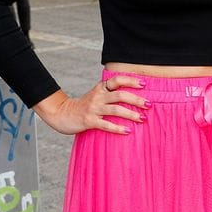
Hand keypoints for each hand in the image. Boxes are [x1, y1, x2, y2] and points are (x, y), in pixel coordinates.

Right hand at [32, 76, 147, 135]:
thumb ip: (110, 93)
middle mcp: (98, 96)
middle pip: (120, 95)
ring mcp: (93, 109)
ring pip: (116, 109)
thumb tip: (133, 95)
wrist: (62, 114)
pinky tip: (127, 131)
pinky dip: (118, 128)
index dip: (131, 81)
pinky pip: (106, 124)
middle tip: (149, 105)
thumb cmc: (84, 105)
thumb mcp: (96, 94)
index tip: (144, 84)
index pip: (117, 80)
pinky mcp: (89, 121)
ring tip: (142, 119)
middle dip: (136, 100)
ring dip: (131, 114)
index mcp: (100, 88)